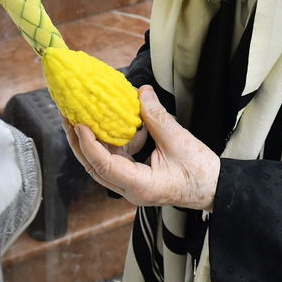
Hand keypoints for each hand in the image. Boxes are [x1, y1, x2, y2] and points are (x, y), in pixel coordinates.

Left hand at [63, 86, 219, 210]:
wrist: (215, 189)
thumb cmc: (200, 171)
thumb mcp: (179, 141)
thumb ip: (157, 117)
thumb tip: (141, 91)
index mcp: (140, 186)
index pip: (105, 165)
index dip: (89, 143)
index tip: (79, 123)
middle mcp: (130, 190)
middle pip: (94, 167)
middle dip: (78, 142)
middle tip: (67, 116)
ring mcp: (131, 185)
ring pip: (101, 164)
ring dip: (91, 141)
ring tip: (79, 116)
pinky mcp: (135, 178)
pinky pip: (115, 160)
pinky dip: (110, 142)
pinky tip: (112, 124)